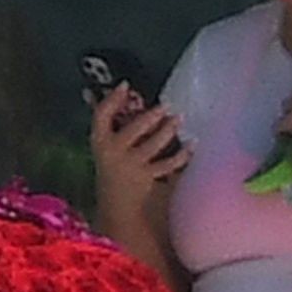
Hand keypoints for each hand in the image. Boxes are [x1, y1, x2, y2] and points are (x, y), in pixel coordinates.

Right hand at [90, 83, 190, 221]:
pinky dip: (182, 155)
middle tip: (165, 106)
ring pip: (153, 145)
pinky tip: (192, 145)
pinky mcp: (148, 178)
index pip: (101, 115)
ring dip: (168, 130)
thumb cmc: (113, 167)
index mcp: (100, 141)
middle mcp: (114, 152)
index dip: (112, 99)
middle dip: (151, 117)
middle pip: (133, 129)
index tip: (125, 85)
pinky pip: (169, 164)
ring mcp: (132, 166)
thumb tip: (113, 88)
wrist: (116, 205)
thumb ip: (111, 119)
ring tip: (179, 118)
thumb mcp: (105, 145)